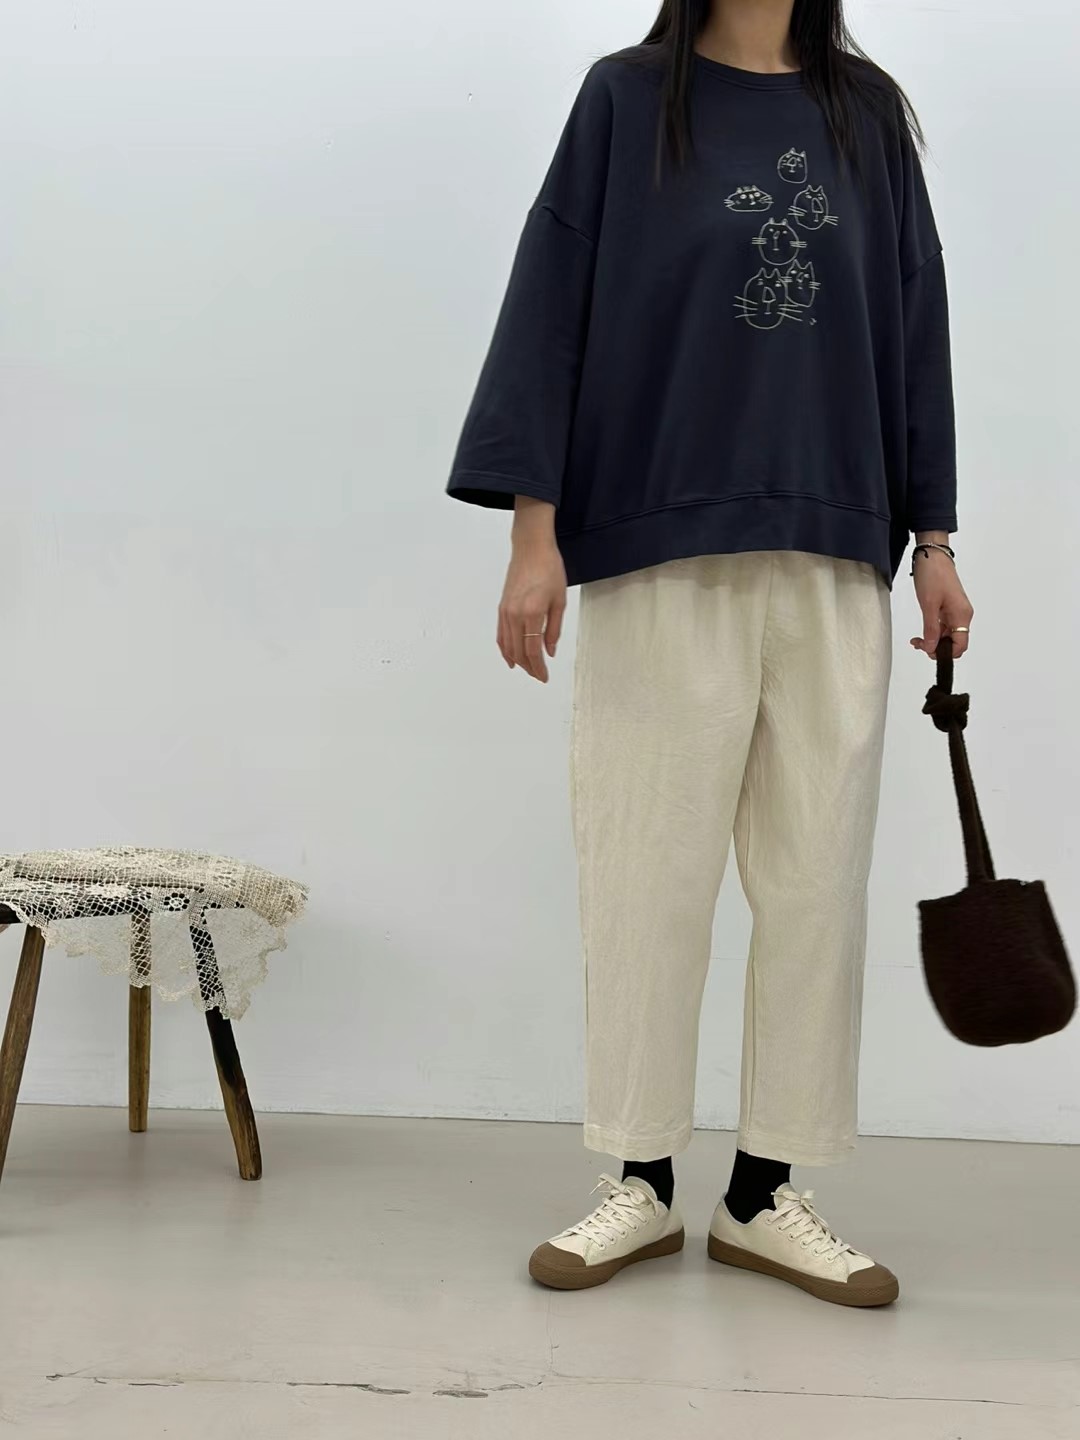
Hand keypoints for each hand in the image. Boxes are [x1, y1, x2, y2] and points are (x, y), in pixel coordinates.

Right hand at [497, 527, 566, 684]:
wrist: (531, 548)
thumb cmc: (549, 569)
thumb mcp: (559, 601)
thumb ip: (554, 629)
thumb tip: (549, 651)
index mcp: (532, 613)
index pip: (533, 650)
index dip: (538, 668)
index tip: (544, 677)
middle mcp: (515, 615)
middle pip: (518, 652)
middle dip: (529, 667)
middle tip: (539, 675)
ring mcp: (506, 612)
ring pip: (508, 646)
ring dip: (517, 661)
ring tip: (528, 669)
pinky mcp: (502, 607)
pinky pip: (501, 634)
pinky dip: (505, 649)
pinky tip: (510, 657)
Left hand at [910, 549, 973, 659]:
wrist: (932, 555)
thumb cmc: (933, 574)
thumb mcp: (928, 605)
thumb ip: (931, 629)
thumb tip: (932, 648)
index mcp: (962, 615)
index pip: (960, 645)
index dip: (945, 653)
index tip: (929, 652)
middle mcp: (962, 615)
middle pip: (954, 642)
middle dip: (937, 647)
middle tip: (920, 645)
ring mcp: (956, 611)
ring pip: (948, 635)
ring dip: (933, 640)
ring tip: (917, 640)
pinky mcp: (949, 607)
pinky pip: (943, 626)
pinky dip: (933, 631)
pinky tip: (922, 632)